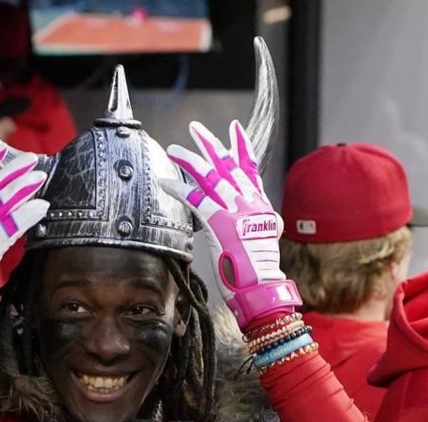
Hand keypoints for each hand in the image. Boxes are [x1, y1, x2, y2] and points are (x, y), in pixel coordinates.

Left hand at [160, 120, 299, 328]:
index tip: (234, 128)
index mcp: (259, 204)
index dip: (241, 146)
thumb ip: (253, 223)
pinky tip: (165, 182)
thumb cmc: (258, 272)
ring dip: (190, 161)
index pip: (249, 167)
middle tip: (196, 128)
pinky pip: (196, 199)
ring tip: (174, 150)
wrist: (262, 287)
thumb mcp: (261, 240)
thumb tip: (244, 219)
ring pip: (210, 176)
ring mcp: (236, 210)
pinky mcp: (220, 222)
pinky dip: (179, 189)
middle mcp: (250, 202)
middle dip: (210, 144)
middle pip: (227, 164)